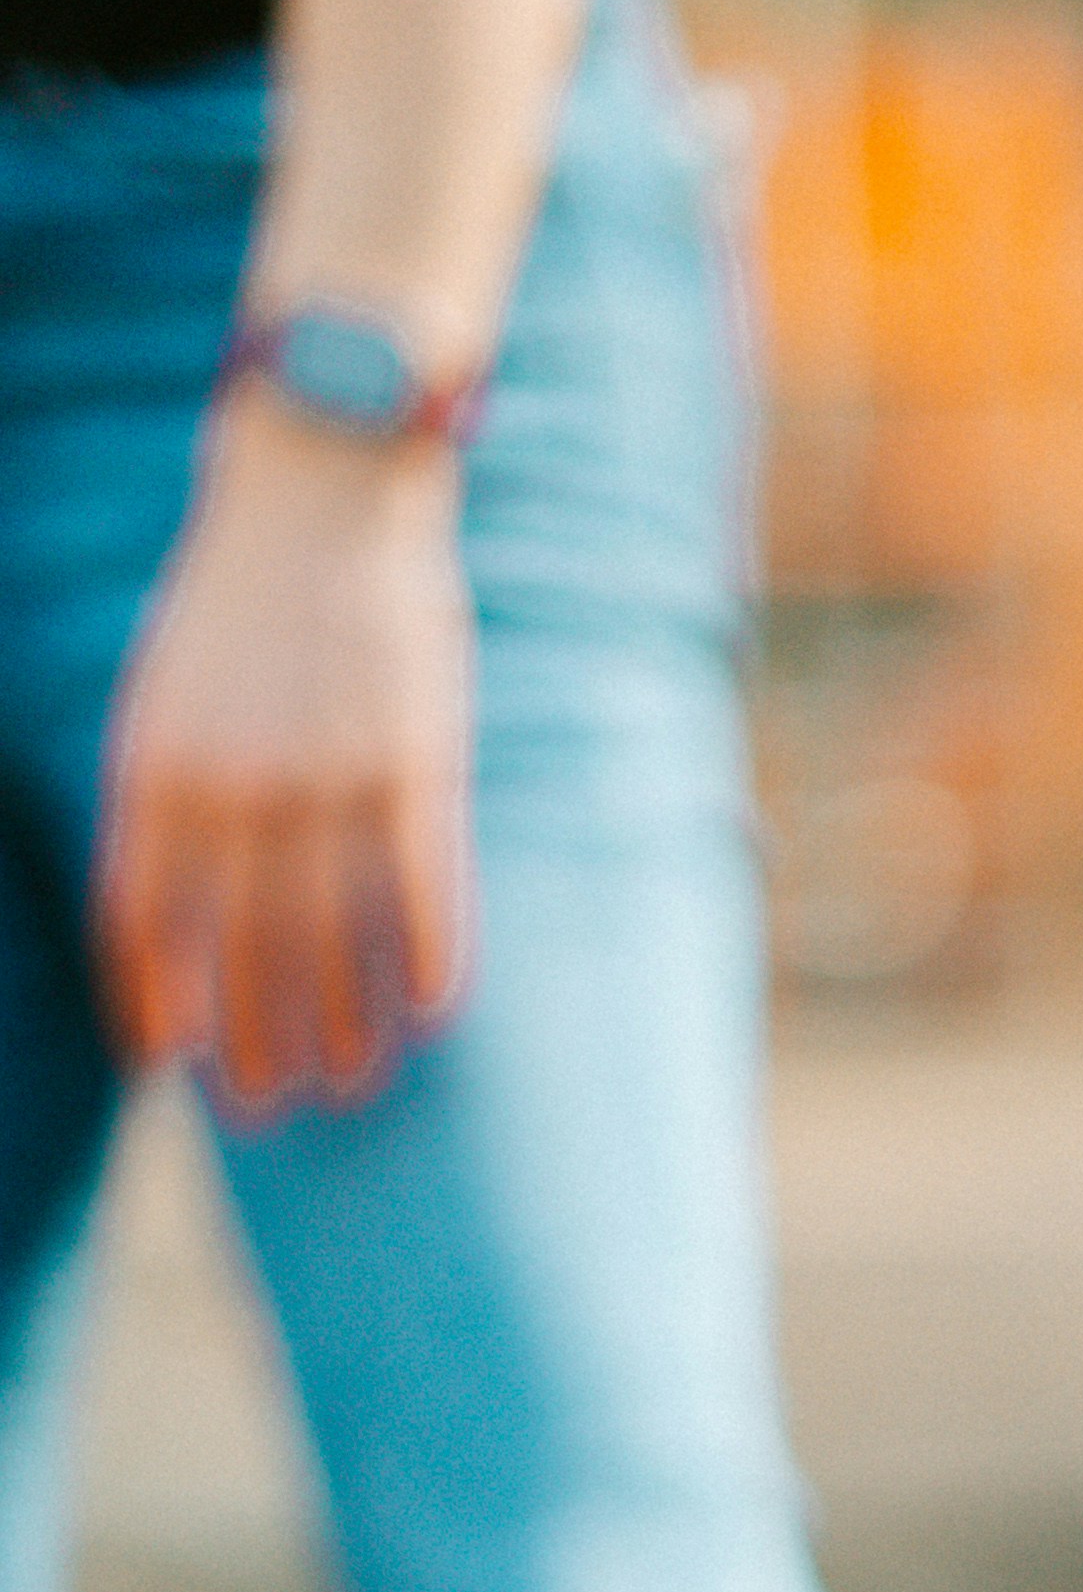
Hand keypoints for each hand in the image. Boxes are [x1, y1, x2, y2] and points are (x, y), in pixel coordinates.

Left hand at [93, 392, 477, 1118]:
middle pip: (241, 958)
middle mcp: (236, 790)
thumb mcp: (165, 693)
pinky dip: (430, 965)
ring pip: (335, 948)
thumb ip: (165, 799)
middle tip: (270, 1108)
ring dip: (343, 1030)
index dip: (152, 1004)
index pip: (140, 922)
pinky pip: (425, 900)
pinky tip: (433, 1014)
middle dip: (252, 1047)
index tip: (170, 1066)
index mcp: (157, 767)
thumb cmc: (239, 601)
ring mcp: (328, 783)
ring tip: (352, 1084)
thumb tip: (171, 924)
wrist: (322, 484)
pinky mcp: (414, 769)